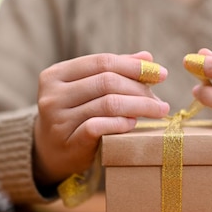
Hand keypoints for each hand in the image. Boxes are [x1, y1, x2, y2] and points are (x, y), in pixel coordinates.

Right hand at [34, 52, 169, 184]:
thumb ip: (114, 71)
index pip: (102, 61)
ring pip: (108, 104)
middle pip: (107, 81)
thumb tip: (148, 58)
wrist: (51, 153)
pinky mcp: (68, 141)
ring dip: (139, 106)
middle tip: (160, 99)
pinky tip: (134, 124)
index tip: (160, 74)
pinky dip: (121, 123)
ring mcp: (58, 119)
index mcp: (56, 74)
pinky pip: (99, 126)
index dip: (134, 66)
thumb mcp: (87, 89)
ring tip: (157, 111)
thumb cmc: (75, 114)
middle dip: (139, 88)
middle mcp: (53, 95)